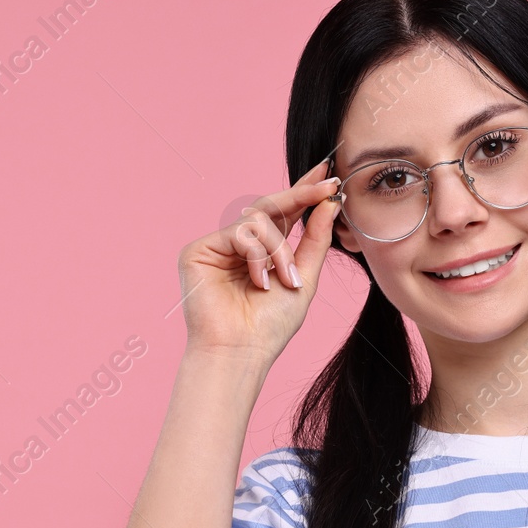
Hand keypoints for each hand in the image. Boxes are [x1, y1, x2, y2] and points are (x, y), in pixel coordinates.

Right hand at [176, 158, 343, 360]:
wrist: (240, 351)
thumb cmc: (270, 326)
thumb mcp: (304, 278)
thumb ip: (315, 240)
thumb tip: (329, 203)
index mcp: (262, 253)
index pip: (284, 215)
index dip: (304, 194)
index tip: (328, 175)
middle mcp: (238, 246)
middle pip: (269, 207)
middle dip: (300, 195)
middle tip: (326, 184)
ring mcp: (217, 247)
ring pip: (258, 221)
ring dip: (280, 250)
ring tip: (287, 280)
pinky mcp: (198, 250)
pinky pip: (240, 233)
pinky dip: (258, 256)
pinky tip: (259, 283)